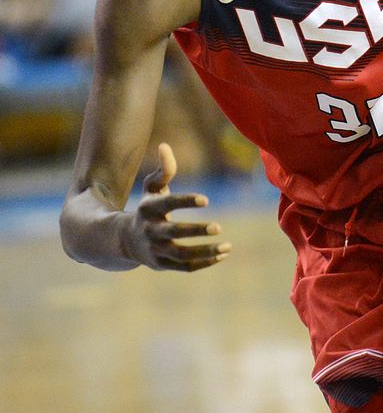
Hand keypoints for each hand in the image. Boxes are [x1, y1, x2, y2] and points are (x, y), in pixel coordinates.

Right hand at [126, 143, 230, 270]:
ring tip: (227, 246)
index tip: (206, 199)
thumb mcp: (152, 189)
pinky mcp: (162, 265)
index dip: (185, 201)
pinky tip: (223, 254)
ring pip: (182, 255)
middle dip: (196, 231)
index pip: (167, 204)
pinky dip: (205, 262)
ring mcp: (156, 250)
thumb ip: (163, 170)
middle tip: (218, 227)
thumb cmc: (147, 209)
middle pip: (174, 233)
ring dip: (205, 252)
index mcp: (149, 209)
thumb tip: (165, 145)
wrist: (124, 240)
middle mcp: (151, 231)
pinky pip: (185, 267)